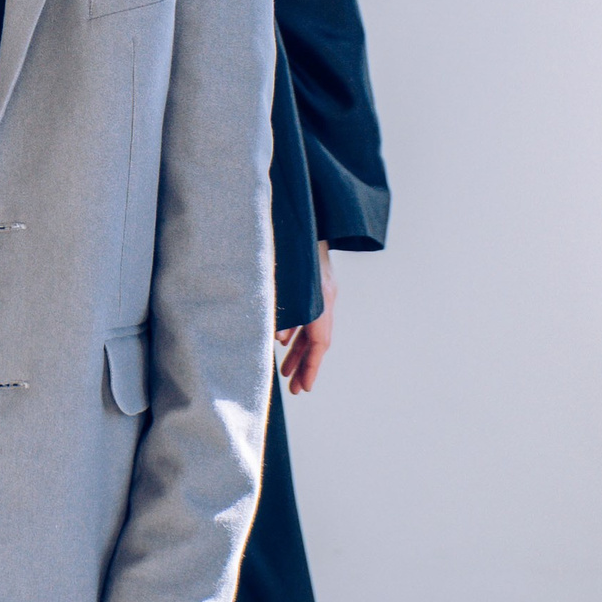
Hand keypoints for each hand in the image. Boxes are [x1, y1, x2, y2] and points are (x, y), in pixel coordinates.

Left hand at [277, 240, 335, 395]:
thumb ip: (281, 307)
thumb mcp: (283, 277)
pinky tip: (282, 339)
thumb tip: (276, 337)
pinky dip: (296, 330)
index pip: (320, 342)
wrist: (308, 214)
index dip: (311, 367)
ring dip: (299, 350)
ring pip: (313, 328)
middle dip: (305, 365)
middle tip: (295, 388)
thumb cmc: (291, 245)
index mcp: (322, 299)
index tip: (303, 388)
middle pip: (318, 339)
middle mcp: (326, 296)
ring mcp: (322, 290)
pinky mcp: (314, 284)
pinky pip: (309, 314)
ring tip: (285, 371)